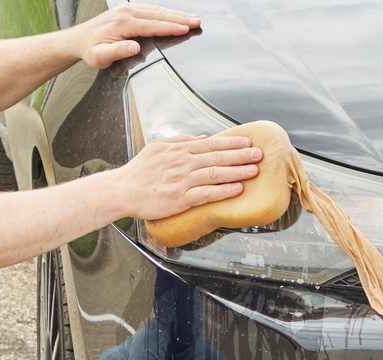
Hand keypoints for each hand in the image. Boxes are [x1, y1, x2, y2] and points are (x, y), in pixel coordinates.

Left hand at [74, 4, 200, 69]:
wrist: (79, 40)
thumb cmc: (90, 51)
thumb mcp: (100, 57)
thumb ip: (117, 52)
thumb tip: (135, 47)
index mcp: (123, 23)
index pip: (152, 25)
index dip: (170, 27)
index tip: (186, 29)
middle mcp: (127, 12)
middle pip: (159, 14)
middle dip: (179, 18)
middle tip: (197, 21)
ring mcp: (128, 9)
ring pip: (157, 10)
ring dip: (176, 14)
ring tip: (193, 18)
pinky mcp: (129, 10)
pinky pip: (151, 10)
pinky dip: (166, 13)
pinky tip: (176, 16)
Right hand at [118, 134, 263, 220]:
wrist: (123, 190)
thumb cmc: (139, 172)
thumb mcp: (157, 148)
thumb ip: (180, 141)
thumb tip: (201, 138)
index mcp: (178, 150)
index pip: (210, 144)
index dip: (231, 143)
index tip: (247, 142)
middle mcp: (183, 163)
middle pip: (217, 157)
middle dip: (240, 155)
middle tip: (259, 154)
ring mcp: (182, 180)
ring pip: (215, 174)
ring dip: (237, 172)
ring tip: (254, 171)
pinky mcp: (180, 198)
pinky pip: (206, 193)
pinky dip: (223, 191)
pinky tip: (237, 189)